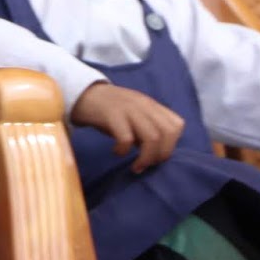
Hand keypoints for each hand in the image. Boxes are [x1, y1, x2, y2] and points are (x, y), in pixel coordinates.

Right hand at [71, 82, 185, 172]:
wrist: (82, 94)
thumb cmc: (109, 110)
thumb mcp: (134, 115)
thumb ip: (147, 128)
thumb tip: (157, 153)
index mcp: (151, 105)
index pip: (177, 125)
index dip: (171, 144)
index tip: (157, 154)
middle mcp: (143, 105)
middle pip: (168, 133)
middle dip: (160, 155)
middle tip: (146, 164)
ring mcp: (128, 109)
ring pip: (152, 137)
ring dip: (146, 158)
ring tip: (135, 166)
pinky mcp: (112, 115)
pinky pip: (126, 137)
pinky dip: (124, 150)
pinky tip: (116, 151)